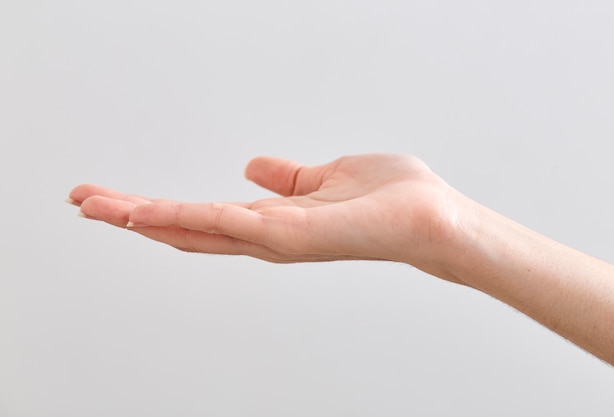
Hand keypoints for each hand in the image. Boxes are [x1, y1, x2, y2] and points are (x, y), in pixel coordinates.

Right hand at [69, 154, 460, 279]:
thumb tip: (253, 168)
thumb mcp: (325, 176)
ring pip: (196, 228)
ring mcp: (276, 240)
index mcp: (271, 221)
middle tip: (81, 201)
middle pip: (186, 227)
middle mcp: (265, 236)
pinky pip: (230, 223)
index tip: (114, 196)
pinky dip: (187, 217)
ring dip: (142, 217)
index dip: (155, 208)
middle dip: (132, 215)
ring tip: (95, 205)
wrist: (432, 217)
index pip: (200, 215)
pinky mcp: (294, 235)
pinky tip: (148, 211)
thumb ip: (287, 179)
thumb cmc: (390, 198)